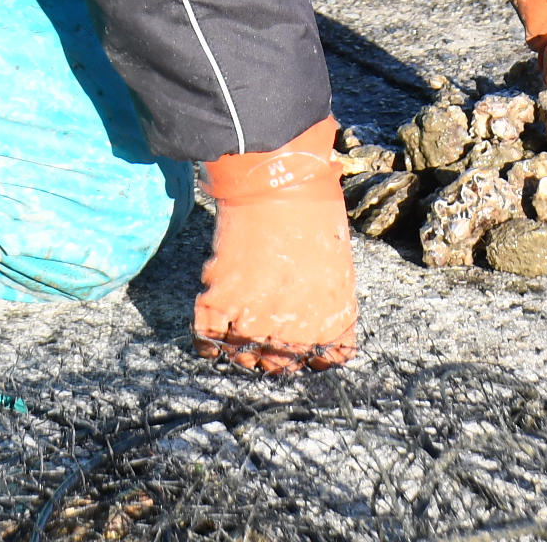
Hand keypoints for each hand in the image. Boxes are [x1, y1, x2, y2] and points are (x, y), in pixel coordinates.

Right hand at [196, 118, 356, 372]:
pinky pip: (207, 340)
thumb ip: (329, 298)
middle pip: (280, 365)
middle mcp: (295, 331)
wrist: (277, 181)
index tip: (303, 344)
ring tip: (240, 326)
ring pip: (244, 358)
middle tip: (266, 328)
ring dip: (242, 347)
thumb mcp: (339, 260)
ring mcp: (254, 322)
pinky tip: (214, 332)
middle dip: (274, 351)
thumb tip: (311, 312)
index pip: (325, 360)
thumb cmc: (315, 210)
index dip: (312, 353)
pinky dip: (209, 340)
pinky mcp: (219, 303)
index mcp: (331, 319)